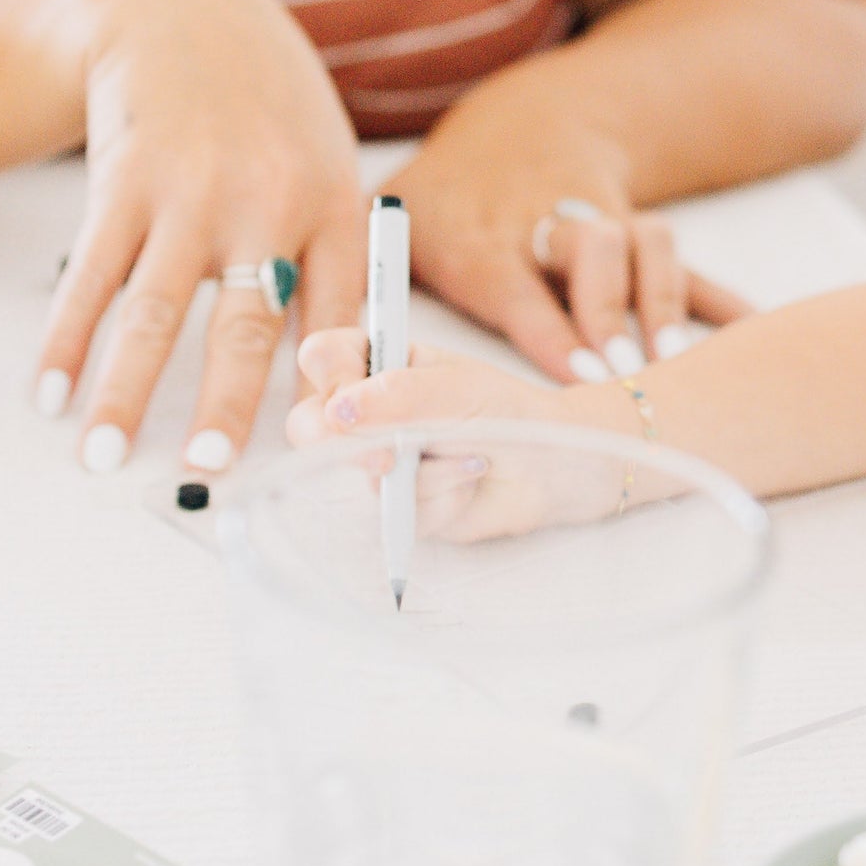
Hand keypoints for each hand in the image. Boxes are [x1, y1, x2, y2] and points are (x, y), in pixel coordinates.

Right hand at [35, 0, 366, 471]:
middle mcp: (267, 201)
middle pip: (247, 324)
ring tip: (103, 454)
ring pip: (155, 311)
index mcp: (334, 207)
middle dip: (223, 406)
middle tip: (207, 472)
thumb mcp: (327, 168)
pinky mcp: (124, 178)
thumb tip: (341, 378)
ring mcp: (190, 189)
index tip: (319, 454)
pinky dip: (66, 338)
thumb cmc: (269, 110)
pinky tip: (49, 390)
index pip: (344, 316)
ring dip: (124, 390)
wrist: (186, 15)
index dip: (333, 388)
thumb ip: (335, 263)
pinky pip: (91, 275)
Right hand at [287, 328, 630, 540]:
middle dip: (341, 442)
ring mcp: (382, 460)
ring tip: (471, 454)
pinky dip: (441, 496)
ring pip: (361, 473)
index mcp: (381, 363)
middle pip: (310, 424)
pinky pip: (398, 509)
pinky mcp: (401, 506)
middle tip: (385, 456)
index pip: (323, 356)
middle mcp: (372, 411)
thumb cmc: (510, 411)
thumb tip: (340, 410)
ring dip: (422, 469)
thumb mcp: (460, 389)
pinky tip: (472, 481)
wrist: (555, 466)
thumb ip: (402, 396)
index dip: (328, 373)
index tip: (350, 389)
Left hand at [380, 107, 750, 384]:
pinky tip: (746, 330)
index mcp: (481, 231)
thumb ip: (357, 285)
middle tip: (622, 373)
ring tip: (670, 359)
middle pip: (589, 250)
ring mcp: (602, 222)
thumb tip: (314, 364)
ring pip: (643, 244)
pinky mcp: (643, 233)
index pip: (512, 280)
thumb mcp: (393, 220)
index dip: (547, 327)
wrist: (534, 120)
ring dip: (660, 299)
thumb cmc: (450, 195)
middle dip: (607, 311)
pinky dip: (715, 298)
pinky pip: (686, 262)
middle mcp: (546, 222)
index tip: (574, 378)